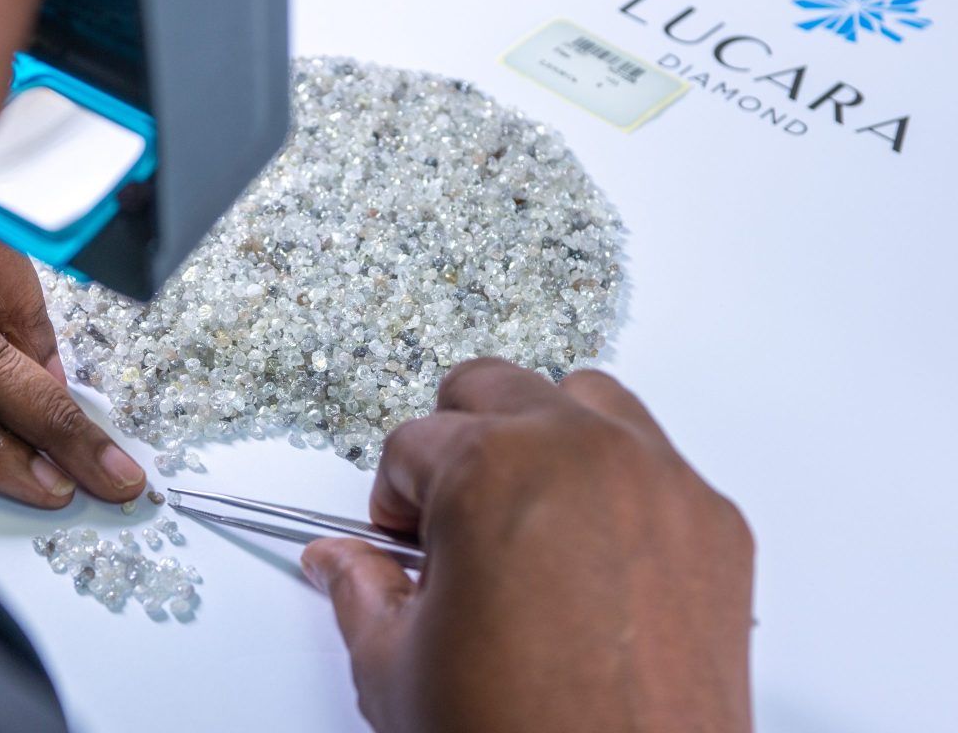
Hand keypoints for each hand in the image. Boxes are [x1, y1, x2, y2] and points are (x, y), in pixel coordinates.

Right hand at [301, 359, 753, 732]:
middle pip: (493, 387)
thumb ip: (360, 591)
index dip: (392, 500)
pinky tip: (590, 561)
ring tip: (522, 520)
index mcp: (491, 471)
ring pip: (584, 399)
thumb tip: (340, 562)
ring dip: (541, 439)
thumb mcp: (399, 668)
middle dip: (456, 443)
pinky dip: (616, 488)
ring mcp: (660, 482)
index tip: (401, 543)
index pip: (412, 441)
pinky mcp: (716, 524)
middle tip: (449, 518)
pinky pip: (655, 463)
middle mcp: (582, 454)